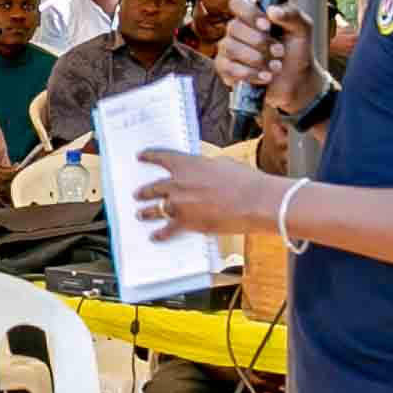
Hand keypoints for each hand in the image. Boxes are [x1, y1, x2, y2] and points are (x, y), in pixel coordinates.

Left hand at [131, 147, 278, 241]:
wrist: (254, 202)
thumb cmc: (245, 181)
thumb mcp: (223, 164)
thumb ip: (206, 168)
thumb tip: (203, 174)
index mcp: (187, 164)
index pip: (161, 157)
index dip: (149, 156)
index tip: (141, 156)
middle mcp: (178, 184)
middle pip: (153, 187)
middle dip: (144, 191)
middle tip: (138, 194)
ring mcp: (179, 205)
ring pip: (155, 209)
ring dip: (146, 212)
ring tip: (140, 214)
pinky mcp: (187, 223)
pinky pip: (168, 230)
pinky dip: (161, 234)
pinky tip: (155, 236)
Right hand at [217, 5, 323, 117]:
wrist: (297, 80)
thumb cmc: (296, 51)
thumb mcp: (302, 29)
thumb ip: (292, 15)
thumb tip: (272, 10)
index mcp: (253, 16)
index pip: (238, 3)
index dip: (250, 14)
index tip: (267, 26)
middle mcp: (237, 30)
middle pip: (234, 27)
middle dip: (260, 42)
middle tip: (280, 52)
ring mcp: (229, 50)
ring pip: (231, 48)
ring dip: (258, 59)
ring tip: (276, 66)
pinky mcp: (226, 70)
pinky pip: (229, 68)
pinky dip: (251, 73)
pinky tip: (266, 76)